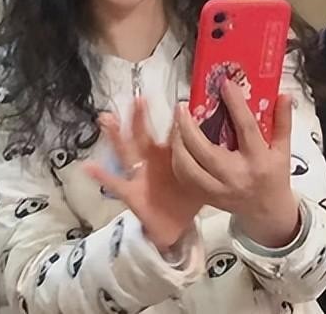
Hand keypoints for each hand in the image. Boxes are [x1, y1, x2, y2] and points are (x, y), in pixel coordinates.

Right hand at [84, 96, 204, 251]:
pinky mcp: (131, 193)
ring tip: (107, 118)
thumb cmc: (186, 197)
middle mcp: (151, 161)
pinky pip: (115, 184)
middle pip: (145, 136)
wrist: (174, 227)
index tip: (177, 100)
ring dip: (116, 136)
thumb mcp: (201, 177)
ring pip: (126, 152)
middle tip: (138, 98)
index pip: (171, 132)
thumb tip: (235, 140)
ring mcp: (138, 175)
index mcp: (169, 155)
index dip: (173, 118)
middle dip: (140, 118)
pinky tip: (89, 167)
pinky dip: (102, 176)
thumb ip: (210, 159)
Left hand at [172, 82, 299, 246]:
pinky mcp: (207, 197)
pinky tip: (178, 145)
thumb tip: (284, 96)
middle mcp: (237, 175)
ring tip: (177, 124)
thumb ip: (283, 122)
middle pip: (206, 150)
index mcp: (258, 160)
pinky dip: (178, 160)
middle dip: (189, 127)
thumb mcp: (284, 150)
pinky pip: (185, 178)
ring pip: (189, 167)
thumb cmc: (274, 177)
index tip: (225, 85)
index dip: (235, 105)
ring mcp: (219, 189)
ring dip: (178, 144)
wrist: (268, 212)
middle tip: (182, 107)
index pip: (246, 128)